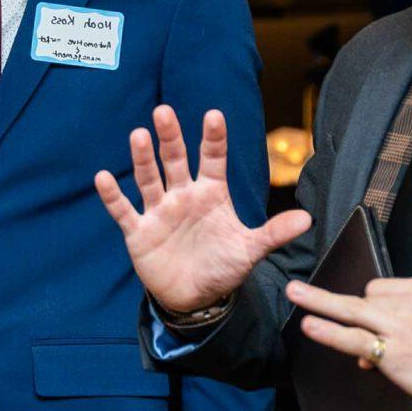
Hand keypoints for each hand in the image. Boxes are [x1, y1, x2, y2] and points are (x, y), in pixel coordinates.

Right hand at [94, 105, 311, 317]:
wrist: (195, 298)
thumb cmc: (223, 268)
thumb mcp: (250, 251)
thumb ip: (274, 233)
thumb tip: (308, 220)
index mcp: (211, 194)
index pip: (213, 159)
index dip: (213, 139)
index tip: (214, 116)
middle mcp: (183, 196)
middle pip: (174, 160)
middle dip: (170, 137)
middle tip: (164, 112)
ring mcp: (159, 212)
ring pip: (149, 179)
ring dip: (143, 159)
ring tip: (138, 136)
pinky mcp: (139, 232)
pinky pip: (124, 210)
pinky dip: (113, 196)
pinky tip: (103, 177)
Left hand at [285, 274, 411, 410]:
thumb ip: (402, 329)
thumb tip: (366, 354)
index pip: (380, 288)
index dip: (368, 308)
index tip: (374, 327)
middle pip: (365, 295)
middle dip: (325, 294)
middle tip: (296, 287)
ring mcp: (404, 326)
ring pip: (354, 310)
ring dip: (321, 305)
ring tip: (295, 295)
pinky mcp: (397, 352)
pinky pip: (355, 337)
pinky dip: (329, 331)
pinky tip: (311, 324)